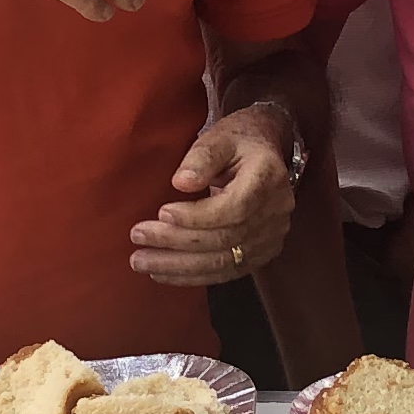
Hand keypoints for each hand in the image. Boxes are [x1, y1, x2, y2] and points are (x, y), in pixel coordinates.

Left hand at [133, 106, 294, 287]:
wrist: (266, 153)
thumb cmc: (239, 141)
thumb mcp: (220, 137)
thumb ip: (202, 156)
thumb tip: (181, 183)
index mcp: (268, 179)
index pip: (233, 208)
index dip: (196, 216)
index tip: (161, 212)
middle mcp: (276, 213)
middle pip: (225, 239)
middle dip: (177, 242)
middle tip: (138, 237)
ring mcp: (272, 237)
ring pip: (224, 262)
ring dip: (179, 266)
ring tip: (142, 261)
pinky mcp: (262, 253)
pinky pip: (226, 272)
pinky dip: (192, 276)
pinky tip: (162, 273)